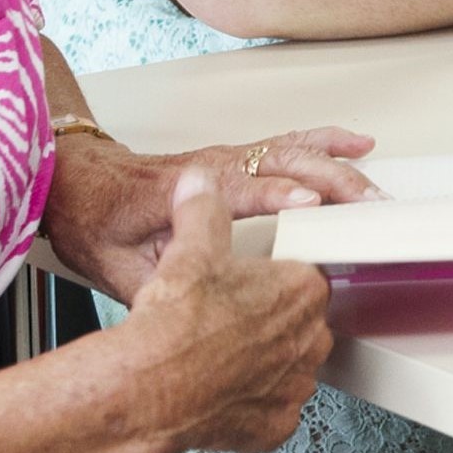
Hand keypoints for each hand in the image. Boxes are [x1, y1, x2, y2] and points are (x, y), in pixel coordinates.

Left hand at [44, 125, 378, 302]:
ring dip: (338, 165)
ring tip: (375, 184)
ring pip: (293, 150)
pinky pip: (289, 144)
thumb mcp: (116, 266)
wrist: (78, 184)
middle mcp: (214, 165)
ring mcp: (227, 158)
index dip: (279, 196)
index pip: (243, 188)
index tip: (313, 207)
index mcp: (186, 189)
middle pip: (283, 163)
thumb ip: (158, 287)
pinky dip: (326, 142)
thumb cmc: (95, 219)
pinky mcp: (234, 160)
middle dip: (331, 181)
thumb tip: (194, 311)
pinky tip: (354, 146)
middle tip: (368, 205)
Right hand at [117, 172, 334, 452]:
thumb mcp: (190, 247)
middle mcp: (310, 340)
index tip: (251, 286)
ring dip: (263, 364)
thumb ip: (202, 208)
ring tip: (222, 357)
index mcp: (302, 290)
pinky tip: (223, 392)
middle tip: (231, 321)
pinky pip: (272, 412)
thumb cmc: (174, 324)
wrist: (147, 387)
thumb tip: (199, 183)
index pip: (305, 277)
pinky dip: (250, 405)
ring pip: (288, 368)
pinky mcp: (276, 426)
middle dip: (270, 323)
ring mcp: (295, 387)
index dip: (273, 281)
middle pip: (300, 324)